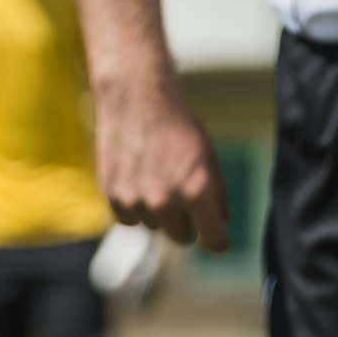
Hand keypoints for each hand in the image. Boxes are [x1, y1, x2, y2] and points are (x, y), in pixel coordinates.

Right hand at [93, 73, 230, 252]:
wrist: (135, 96)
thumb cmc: (177, 123)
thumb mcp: (207, 153)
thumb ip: (217, 191)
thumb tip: (223, 222)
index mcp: (197, 188)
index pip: (214, 240)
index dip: (218, 240)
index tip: (218, 238)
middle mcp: (166, 200)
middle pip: (182, 238)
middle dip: (186, 223)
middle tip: (182, 197)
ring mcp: (137, 201)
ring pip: (154, 227)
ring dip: (157, 212)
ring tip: (155, 175)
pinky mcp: (114, 199)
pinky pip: (130, 220)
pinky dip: (134, 207)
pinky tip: (136, 178)